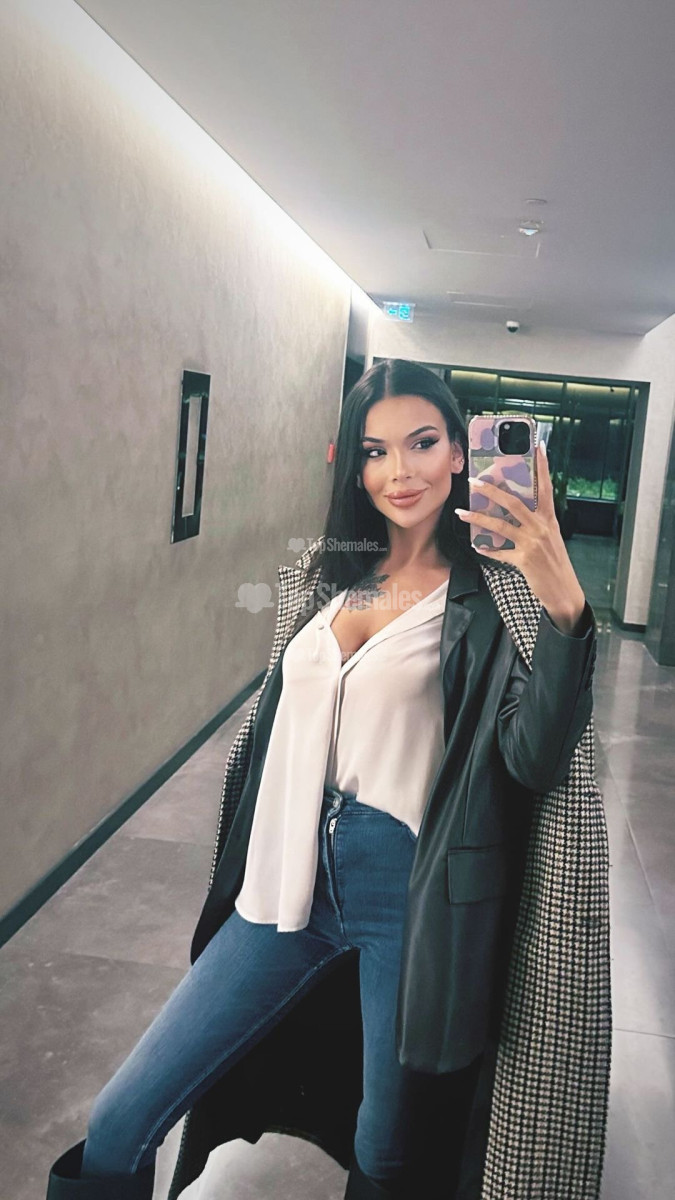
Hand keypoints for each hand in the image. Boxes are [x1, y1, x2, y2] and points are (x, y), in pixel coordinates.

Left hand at [454, 443, 586, 632]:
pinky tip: (477, 545)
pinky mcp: (524, 560)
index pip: (547, 487)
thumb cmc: (555, 565)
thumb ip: (537, 523)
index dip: (543, 467)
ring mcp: (533, 544)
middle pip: (514, 502)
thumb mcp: (551, 539)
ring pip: (501, 525)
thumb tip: (517, 512)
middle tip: (475, 481)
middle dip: (492, 490)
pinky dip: (488, 549)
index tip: (538, 447)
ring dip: (478, 517)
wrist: (564, 593)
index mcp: (550, 520)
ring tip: (462, 511)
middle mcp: (542, 528)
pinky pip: (500, 552)